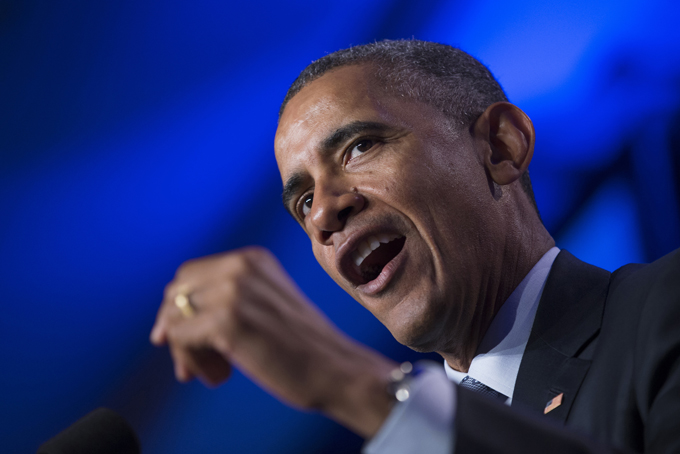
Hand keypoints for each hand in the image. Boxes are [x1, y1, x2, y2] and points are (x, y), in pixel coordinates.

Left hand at [150, 246, 395, 436]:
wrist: (337, 371)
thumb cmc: (302, 349)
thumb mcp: (264, 307)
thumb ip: (226, 302)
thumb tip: (164, 326)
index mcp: (252, 259)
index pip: (190, 276)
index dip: (183, 311)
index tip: (193, 345)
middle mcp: (241, 265)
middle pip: (177, 292)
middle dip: (179, 330)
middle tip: (197, 366)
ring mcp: (233, 290)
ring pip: (174, 317)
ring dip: (187, 351)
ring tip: (217, 373)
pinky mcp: (227, 319)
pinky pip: (179, 337)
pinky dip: (191, 362)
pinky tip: (221, 377)